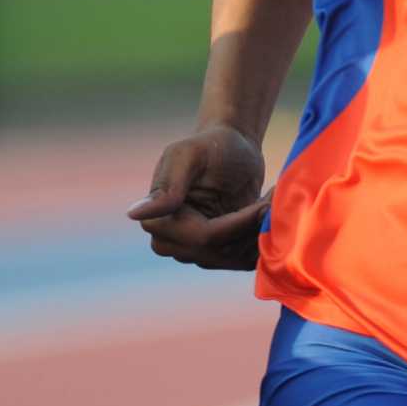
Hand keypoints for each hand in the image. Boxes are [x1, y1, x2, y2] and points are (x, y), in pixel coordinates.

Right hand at [129, 123, 269, 270]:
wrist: (234, 149)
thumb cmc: (212, 145)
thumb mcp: (190, 156)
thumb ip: (168, 186)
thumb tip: (134, 214)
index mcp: (157, 220)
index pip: (205, 238)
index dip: (240, 224)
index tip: (265, 203)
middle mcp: (169, 242)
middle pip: (221, 252)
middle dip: (252, 228)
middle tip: (272, 200)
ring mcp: (192, 252)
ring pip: (235, 259)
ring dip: (260, 232)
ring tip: (271, 203)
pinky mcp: (215, 254)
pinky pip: (243, 260)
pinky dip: (262, 241)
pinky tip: (268, 215)